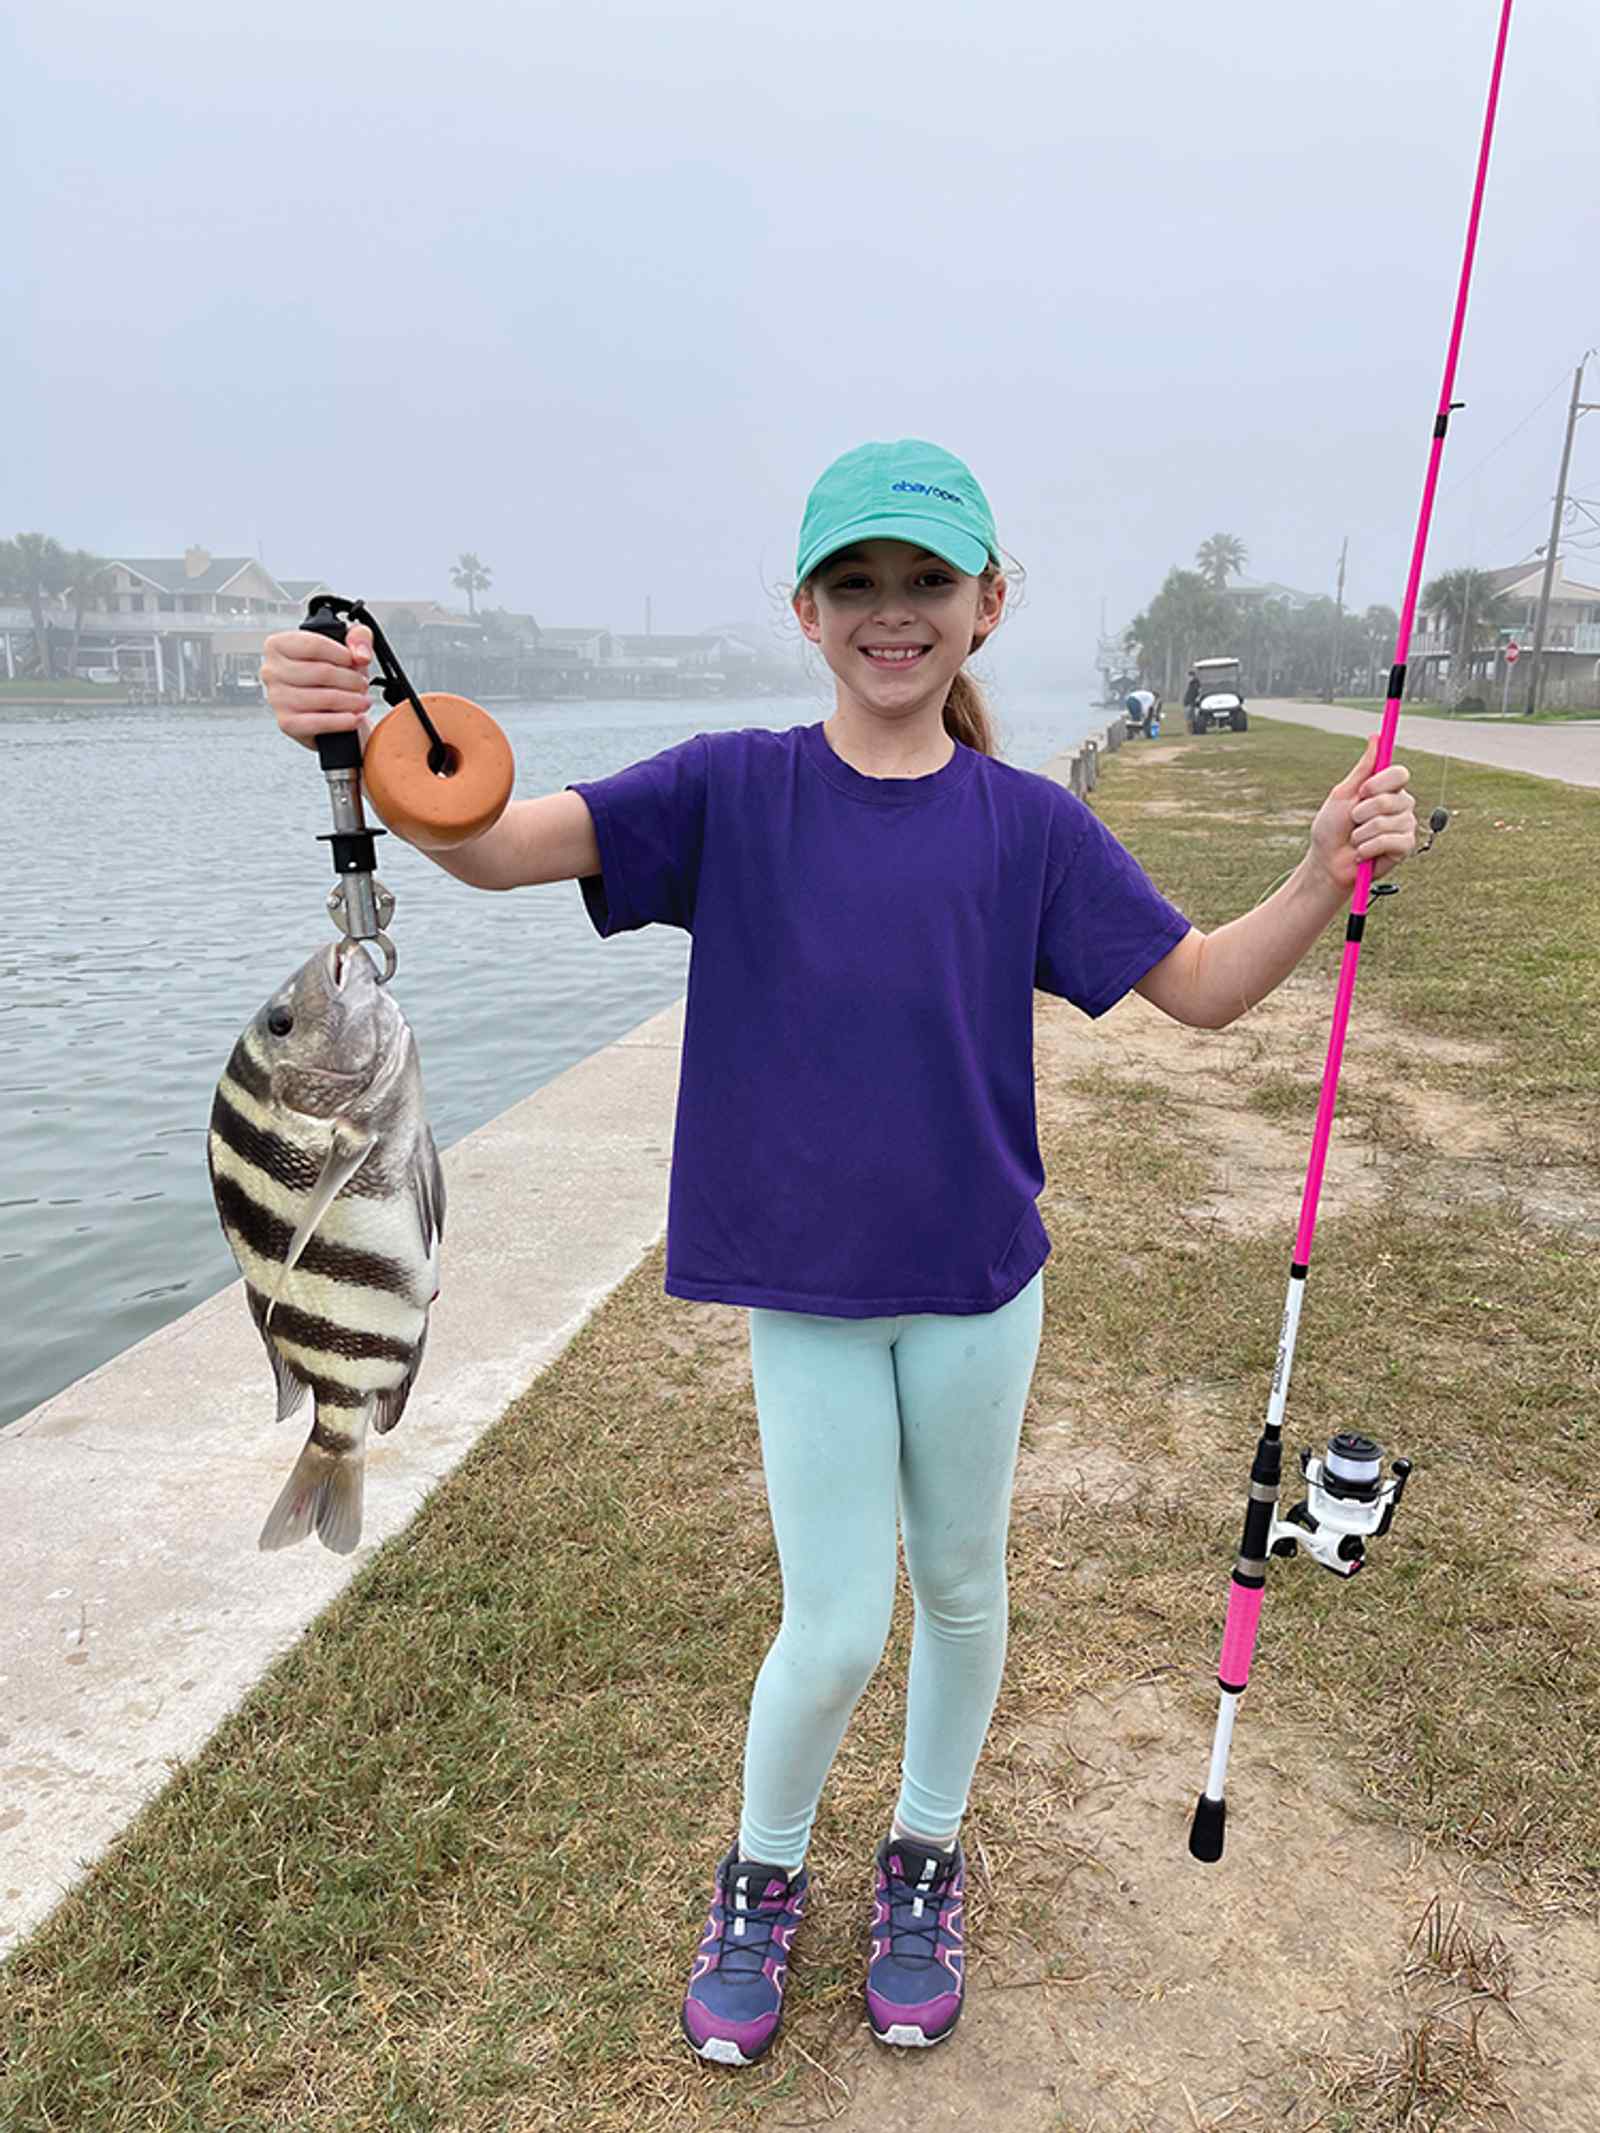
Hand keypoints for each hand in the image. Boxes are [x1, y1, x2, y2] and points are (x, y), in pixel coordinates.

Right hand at [260, 622, 374, 749]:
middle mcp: (272, 671)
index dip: (342, 655)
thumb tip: (361, 655)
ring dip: (352, 701)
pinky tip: (355, 717)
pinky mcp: (287, 723)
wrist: (328, 709)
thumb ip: (359, 637)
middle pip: (322, 672)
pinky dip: (343, 721)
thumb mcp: (348, 646)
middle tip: (362, 685)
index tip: (355, 661)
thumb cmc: (333, 676)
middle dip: (351, 680)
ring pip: (324, 698)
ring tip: (362, 701)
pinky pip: (319, 722)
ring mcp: (277, 698)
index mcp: (278, 646)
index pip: (314, 646)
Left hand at [1308, 739, 1416, 891]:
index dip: (1380, 782)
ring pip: (1389, 822)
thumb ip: (1363, 768)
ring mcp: (1404, 826)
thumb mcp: (1343, 794)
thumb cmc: (1331, 828)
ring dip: (1362, 833)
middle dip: (1364, 812)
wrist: (1327, 862)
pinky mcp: (1405, 847)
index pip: (1400, 773)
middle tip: (1353, 821)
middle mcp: (1400, 805)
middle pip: (1393, 798)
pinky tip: (1363, 853)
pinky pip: (1391, 841)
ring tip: (1356, 840)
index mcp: (1387, 789)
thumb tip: (1376, 738)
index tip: (1362, 791)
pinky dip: (1369, 847)